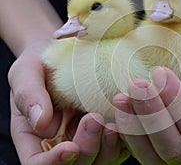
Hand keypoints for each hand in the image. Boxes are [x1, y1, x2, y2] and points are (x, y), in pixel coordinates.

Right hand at [8, 45, 129, 164]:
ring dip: (109, 147)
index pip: (39, 163)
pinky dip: (127, 136)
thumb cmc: (43, 64)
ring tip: (113, 123)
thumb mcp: (26, 72)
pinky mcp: (111, 130)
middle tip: (94, 118)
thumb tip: (40, 123)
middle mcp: (64, 143)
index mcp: (36, 137)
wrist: (69, 52)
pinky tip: (129, 118)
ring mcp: (90, 138)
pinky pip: (122, 143)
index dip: (54, 163)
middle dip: (87, 148)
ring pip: (102, 160)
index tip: (69, 148)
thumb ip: (28, 95)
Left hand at [113, 67, 180, 164]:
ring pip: (152, 158)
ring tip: (123, 97)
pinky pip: (144, 155)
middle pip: (172, 151)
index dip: (177, 105)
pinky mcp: (166, 164)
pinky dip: (130, 134)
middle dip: (152, 115)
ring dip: (135, 126)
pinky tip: (122, 111)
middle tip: (137, 84)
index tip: (161, 73)